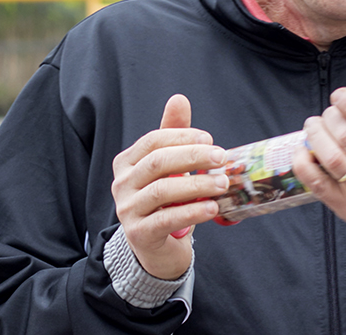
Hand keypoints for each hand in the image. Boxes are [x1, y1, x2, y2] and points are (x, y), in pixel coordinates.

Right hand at [111, 94, 228, 279]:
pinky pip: (166, 219)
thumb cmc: (165, 199)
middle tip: (222, 158)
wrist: (156, 246)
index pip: (153, 141)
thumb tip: (179, 99)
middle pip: (157, 163)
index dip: (183, 137)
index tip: (211, 139)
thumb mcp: (170, 166)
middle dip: (193, 157)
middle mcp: (121, 184)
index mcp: (127, 162)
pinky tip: (213, 208)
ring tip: (223, 184)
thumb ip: (174, 134)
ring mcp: (127, 210)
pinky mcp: (139, 234)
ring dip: (197, 185)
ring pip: (161, 191)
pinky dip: (192, 212)